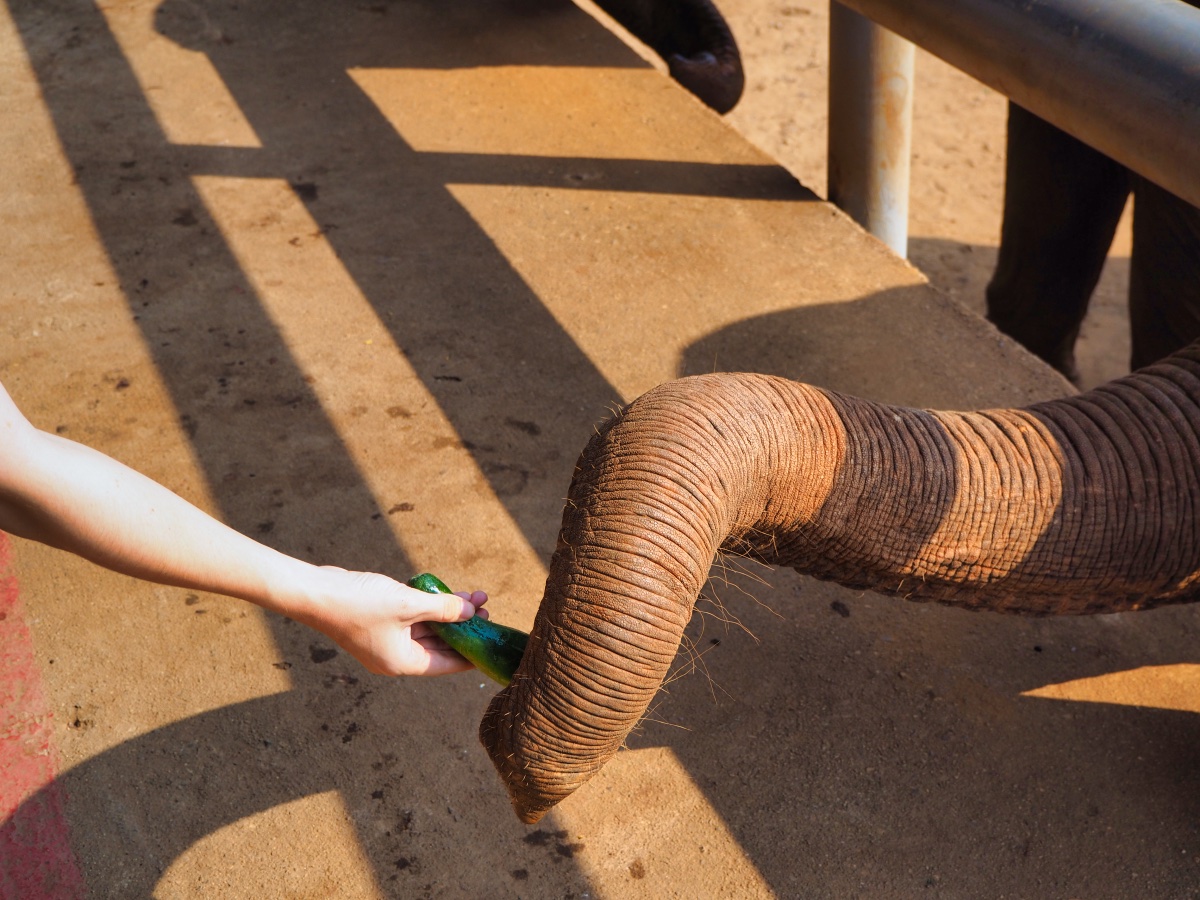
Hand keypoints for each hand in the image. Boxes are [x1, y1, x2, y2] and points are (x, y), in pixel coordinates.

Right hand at [290, 567, 488, 675]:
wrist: (316, 592)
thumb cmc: (359, 604)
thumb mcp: (408, 604)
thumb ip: (442, 609)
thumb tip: (470, 611)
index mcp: (403, 663)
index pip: (448, 664)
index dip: (473, 653)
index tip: (493, 644)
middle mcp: (396, 656)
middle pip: (440, 645)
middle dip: (464, 626)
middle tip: (487, 609)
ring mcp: (387, 639)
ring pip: (428, 628)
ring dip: (449, 612)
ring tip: (475, 596)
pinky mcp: (381, 622)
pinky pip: (414, 617)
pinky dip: (430, 606)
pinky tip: (447, 592)